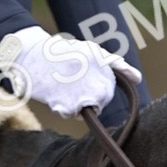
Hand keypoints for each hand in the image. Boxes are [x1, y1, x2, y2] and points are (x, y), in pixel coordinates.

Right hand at [0, 25, 141, 116]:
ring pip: (84, 112)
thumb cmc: (63, 53)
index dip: (93, 90)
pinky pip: (69, 114)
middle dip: (86, 100)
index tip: (80, 80)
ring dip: (73, 105)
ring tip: (62, 88)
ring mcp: (81, 95)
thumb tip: (137, 78)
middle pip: (98, 104)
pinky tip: (54, 93)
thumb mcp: (92, 52)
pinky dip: (61, 108)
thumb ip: (116, 65)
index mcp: (104, 68)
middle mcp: (96, 83)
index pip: (106, 94)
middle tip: (70, 85)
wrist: (30, 53)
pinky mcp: (64, 104)